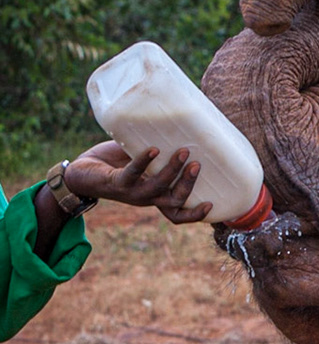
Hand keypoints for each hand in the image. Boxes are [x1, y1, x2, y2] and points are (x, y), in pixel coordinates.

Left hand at [62, 141, 210, 223]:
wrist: (81, 172)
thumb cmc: (115, 164)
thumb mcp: (143, 162)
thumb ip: (161, 154)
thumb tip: (182, 129)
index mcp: (155, 197)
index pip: (177, 215)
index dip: (195, 215)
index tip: (212, 204)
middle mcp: (146, 199)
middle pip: (174, 201)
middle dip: (188, 184)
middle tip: (197, 164)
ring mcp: (132, 193)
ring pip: (158, 188)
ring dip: (172, 171)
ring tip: (182, 151)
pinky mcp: (116, 183)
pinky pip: (133, 173)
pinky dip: (145, 161)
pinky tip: (153, 149)